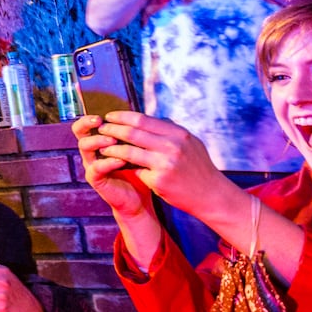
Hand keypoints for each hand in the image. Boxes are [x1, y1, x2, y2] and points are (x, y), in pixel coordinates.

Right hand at [74, 114, 153, 218]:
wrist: (138, 199)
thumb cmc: (138, 171)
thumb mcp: (137, 149)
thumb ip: (134, 135)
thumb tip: (144, 116)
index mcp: (99, 141)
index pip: (88, 123)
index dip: (92, 116)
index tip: (107, 114)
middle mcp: (92, 151)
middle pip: (79, 132)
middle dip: (87, 124)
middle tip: (100, 122)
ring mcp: (92, 165)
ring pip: (84, 147)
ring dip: (98, 141)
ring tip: (113, 140)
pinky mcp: (96, 179)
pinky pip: (96, 167)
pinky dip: (108, 162)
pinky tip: (121, 160)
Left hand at [79, 110, 234, 218]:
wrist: (211, 195)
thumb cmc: (199, 168)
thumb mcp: (190, 143)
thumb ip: (170, 131)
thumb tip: (150, 119)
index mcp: (177, 134)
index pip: (142, 119)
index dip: (122, 116)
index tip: (110, 116)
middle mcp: (171, 146)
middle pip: (132, 132)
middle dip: (112, 129)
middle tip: (100, 128)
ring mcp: (165, 164)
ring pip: (129, 151)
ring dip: (112, 147)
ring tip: (101, 146)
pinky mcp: (159, 181)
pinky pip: (135, 170)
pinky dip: (123, 165)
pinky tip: (113, 164)